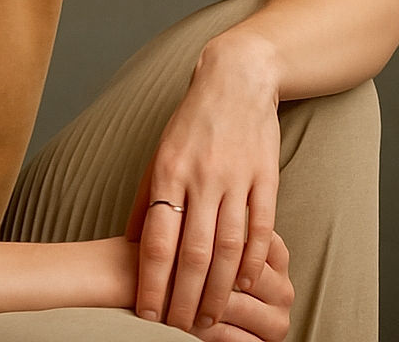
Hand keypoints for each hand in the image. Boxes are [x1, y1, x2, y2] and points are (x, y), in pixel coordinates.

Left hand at [126, 32, 281, 332]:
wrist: (235, 80)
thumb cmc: (192, 122)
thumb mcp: (160, 154)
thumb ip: (148, 199)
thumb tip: (132, 244)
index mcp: (168, 171)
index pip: (158, 240)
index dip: (153, 282)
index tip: (147, 314)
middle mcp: (200, 177)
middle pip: (193, 252)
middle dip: (185, 298)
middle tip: (180, 330)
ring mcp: (235, 178)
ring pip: (227, 247)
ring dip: (219, 290)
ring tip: (210, 318)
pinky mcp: (266, 178)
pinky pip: (260, 229)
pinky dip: (253, 262)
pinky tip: (245, 286)